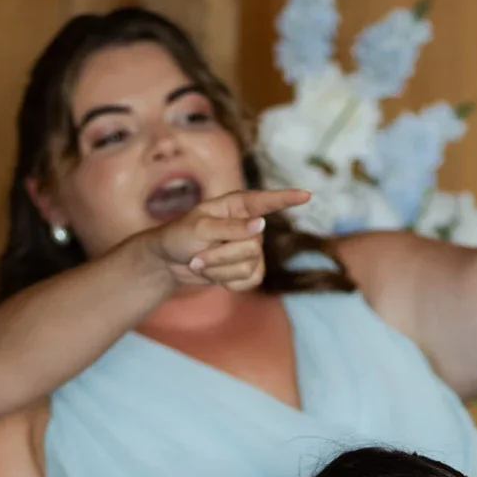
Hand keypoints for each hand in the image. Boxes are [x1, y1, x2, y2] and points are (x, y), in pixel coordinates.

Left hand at [142, 187, 311, 290]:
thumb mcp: (199, 228)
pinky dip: (227, 282)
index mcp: (238, 206)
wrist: (168, 262)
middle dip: (220, 256)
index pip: (266, 202)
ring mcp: (251, 249)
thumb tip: (261, 225)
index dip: (287, 198)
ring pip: (248, 266)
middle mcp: (249, 225)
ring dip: (218, 269)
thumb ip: (230, 227)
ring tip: (200, 262)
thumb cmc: (179, 236)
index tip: (307, 195)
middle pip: (251, 246)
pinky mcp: (250, 270)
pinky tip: (215, 275)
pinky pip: (250, 281)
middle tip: (197, 255)